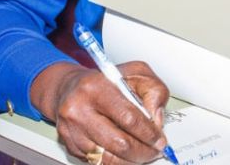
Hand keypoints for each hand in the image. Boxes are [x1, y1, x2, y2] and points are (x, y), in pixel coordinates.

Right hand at [30, 61, 169, 164]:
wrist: (69, 87)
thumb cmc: (104, 81)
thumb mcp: (135, 73)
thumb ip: (153, 91)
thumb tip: (157, 119)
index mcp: (96, 87)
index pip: (129, 118)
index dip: (149, 133)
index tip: (160, 140)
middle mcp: (79, 108)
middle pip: (119, 143)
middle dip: (143, 151)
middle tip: (154, 150)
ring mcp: (71, 129)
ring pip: (108, 158)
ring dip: (130, 160)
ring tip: (141, 153)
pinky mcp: (69, 144)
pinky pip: (97, 162)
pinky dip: (115, 161)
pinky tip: (123, 153)